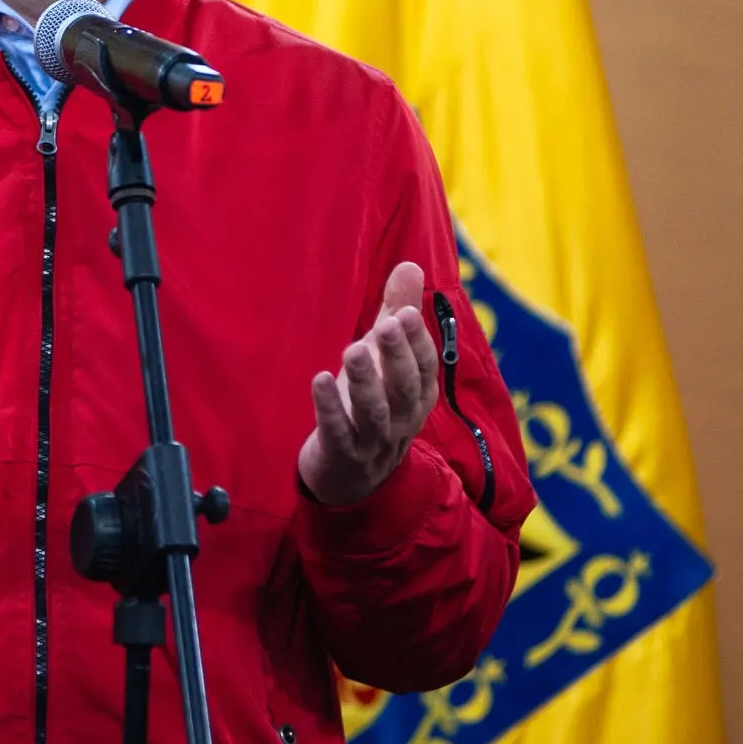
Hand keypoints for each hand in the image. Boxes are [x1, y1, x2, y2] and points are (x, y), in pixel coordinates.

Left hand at [297, 261, 440, 505]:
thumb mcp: (385, 361)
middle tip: (387, 325)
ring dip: (365, 381)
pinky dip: (329, 408)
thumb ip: (397, 315)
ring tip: (352, 350)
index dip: (417, 342)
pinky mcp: (342, 456)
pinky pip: (338, 432)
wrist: (351, 478)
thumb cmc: (371, 406)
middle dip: (397, 356)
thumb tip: (412, 265)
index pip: (424, 368)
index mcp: (416, 396)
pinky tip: (318, 380)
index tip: (406, 313)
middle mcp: (401, 420)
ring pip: (374, 412)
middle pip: (404, 388)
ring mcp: (373, 441)